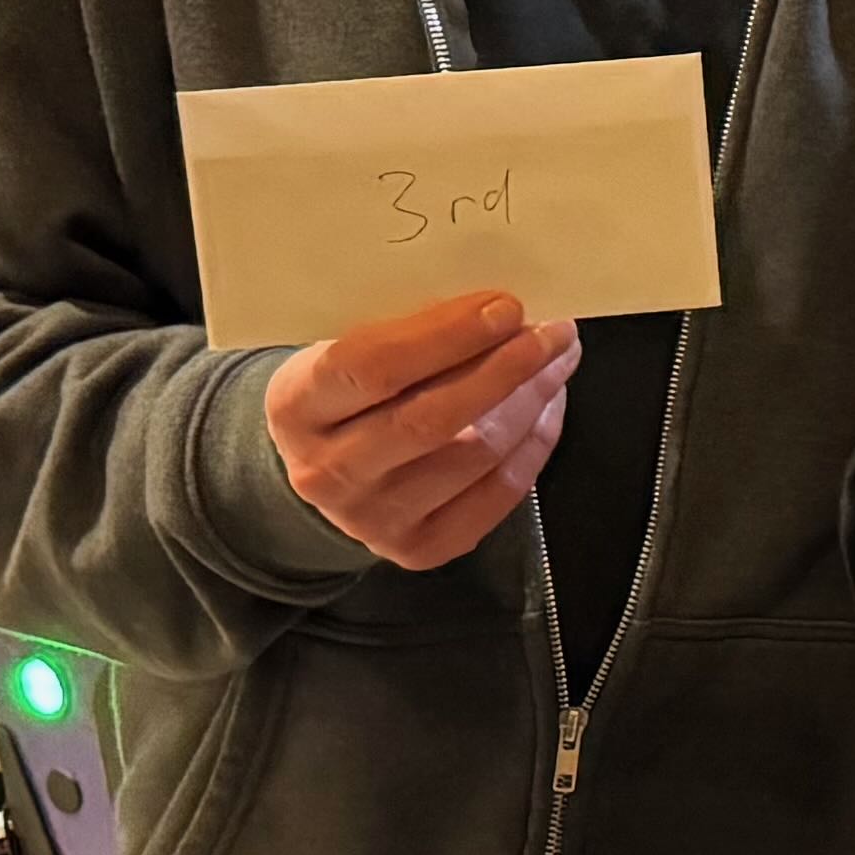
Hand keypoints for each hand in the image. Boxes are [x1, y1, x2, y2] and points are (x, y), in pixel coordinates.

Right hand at [263, 292, 577, 572]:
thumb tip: (498, 308)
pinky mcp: (419, 548)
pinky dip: (534, 443)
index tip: (505, 307)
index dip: (448, 335)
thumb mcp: (343, 350)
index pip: (375, 368)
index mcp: (297, 407)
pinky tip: (547, 405)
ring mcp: (372, 519)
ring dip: (531, 401)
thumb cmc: (345, 392)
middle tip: (553, 332)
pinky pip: (498, 493)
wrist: (323, 470)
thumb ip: (404, 332)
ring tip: (557, 361)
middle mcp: (327, 472)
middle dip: (506, 369)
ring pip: (476, 454)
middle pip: (432, 418)